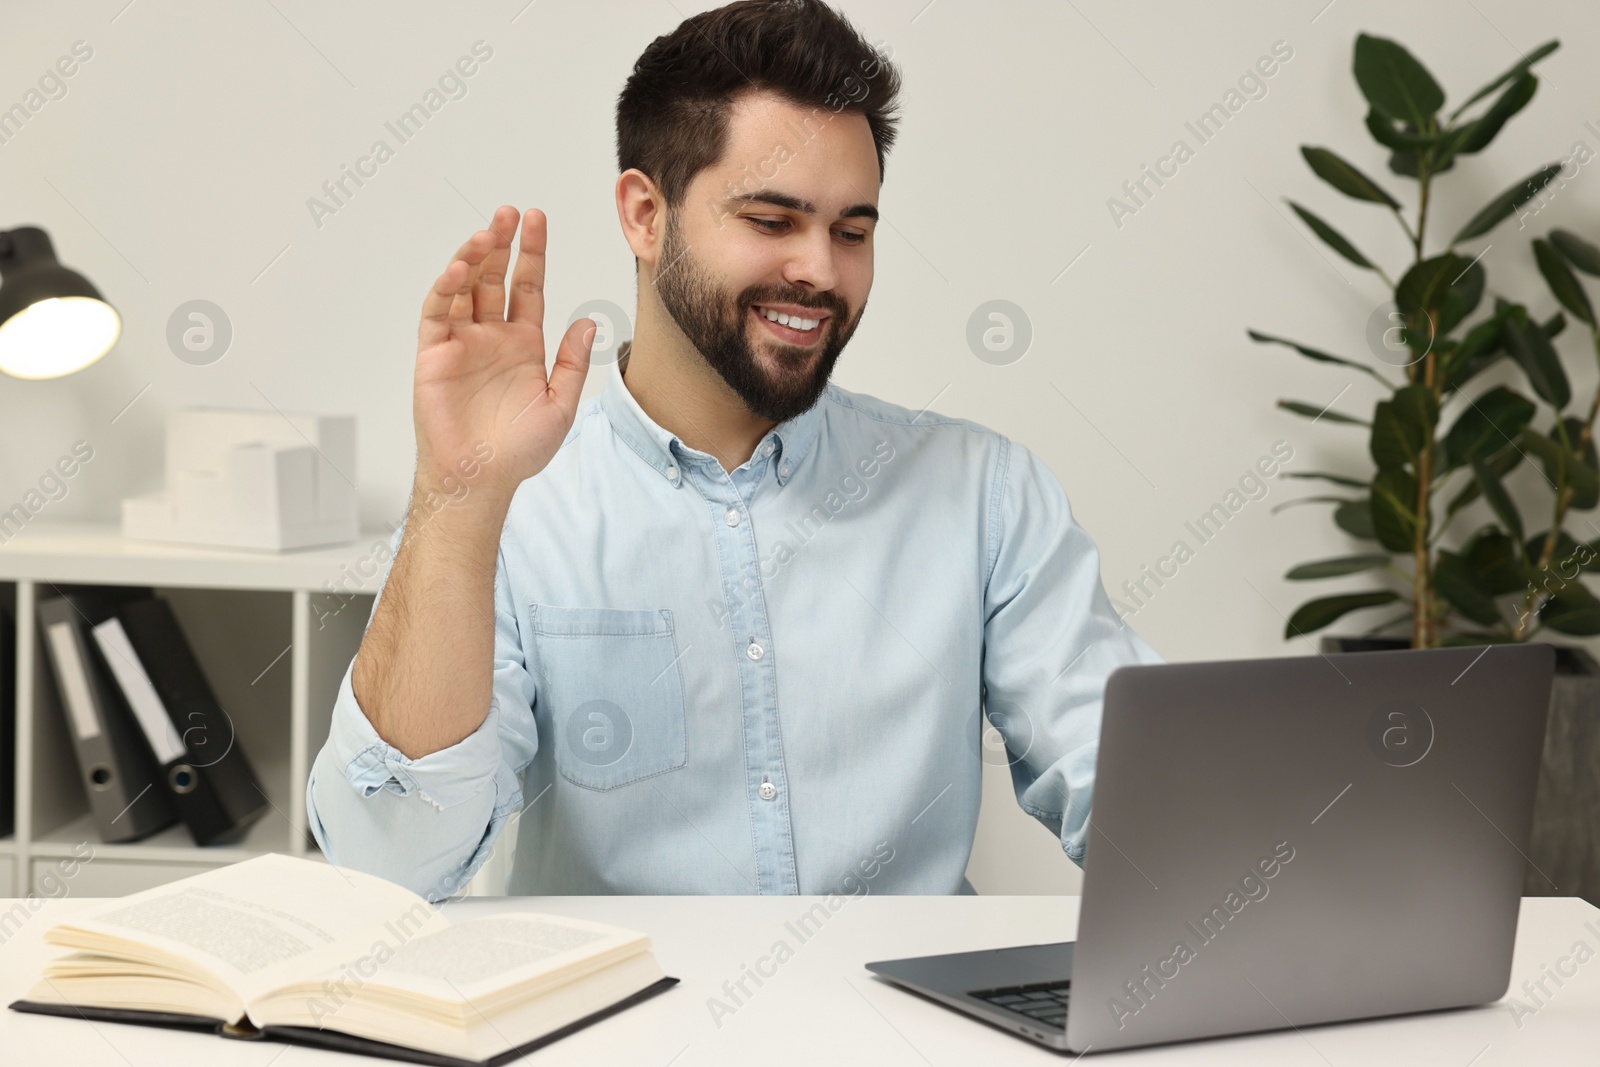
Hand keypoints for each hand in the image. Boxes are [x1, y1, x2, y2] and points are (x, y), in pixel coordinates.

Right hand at [412, 206, 594, 498]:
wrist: (482, 478)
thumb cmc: (520, 450)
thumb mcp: (560, 404)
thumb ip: (572, 362)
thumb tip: (589, 324)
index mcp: (523, 344)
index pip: (527, 286)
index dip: (532, 253)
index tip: (536, 219)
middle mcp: (491, 337)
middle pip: (495, 278)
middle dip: (502, 244)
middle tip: (509, 213)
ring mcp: (461, 343)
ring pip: (465, 288)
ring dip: (473, 259)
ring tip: (487, 234)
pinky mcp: (434, 354)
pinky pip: (438, 313)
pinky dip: (445, 289)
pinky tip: (459, 270)